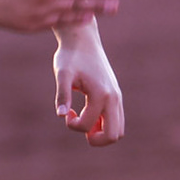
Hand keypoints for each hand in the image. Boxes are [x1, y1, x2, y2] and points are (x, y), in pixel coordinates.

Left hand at [55, 26, 123, 145]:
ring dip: (101, 132)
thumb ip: (62, 94)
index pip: (88, 125)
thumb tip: (61, 114)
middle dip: (96, 139)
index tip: (66, 112)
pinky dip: (104, 124)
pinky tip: (89, 112)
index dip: (73, 125)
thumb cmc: (70, 56)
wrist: (82, 39)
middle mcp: (114, 97)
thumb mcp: (62, 73)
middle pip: (114, 135)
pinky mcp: (115, 94)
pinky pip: (116, 119)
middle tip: (79, 124)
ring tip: (84, 119)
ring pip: (118, 129)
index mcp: (101, 94)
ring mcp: (117, 96)